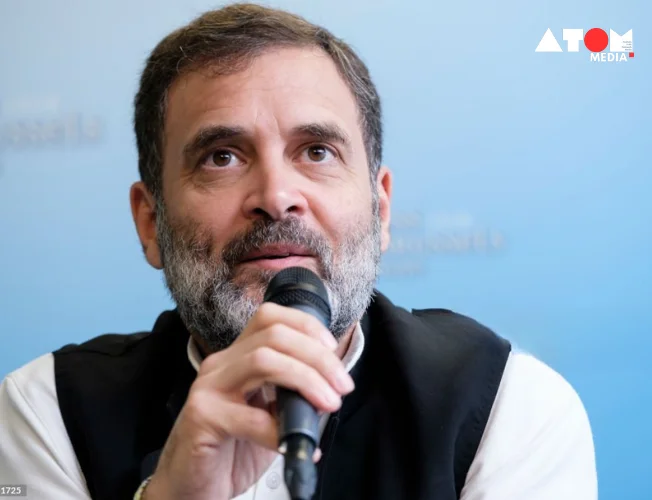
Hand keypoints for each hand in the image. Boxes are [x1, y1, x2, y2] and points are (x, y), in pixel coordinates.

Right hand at [144, 303, 354, 499]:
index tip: (333, 350)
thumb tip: (331, 386)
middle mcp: (221, 364)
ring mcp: (209, 388)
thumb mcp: (267, 412)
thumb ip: (291, 392)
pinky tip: (294, 445)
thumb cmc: (231, 449)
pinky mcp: (202, 417)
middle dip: (317, 357)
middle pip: (274, 335)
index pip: (271, 318)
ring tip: (328, 403)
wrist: (191, 486)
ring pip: (263, 360)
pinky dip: (280, 430)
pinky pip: (250, 417)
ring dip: (306, 379)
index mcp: (238, 357)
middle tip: (342, 386)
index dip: (306, 326)